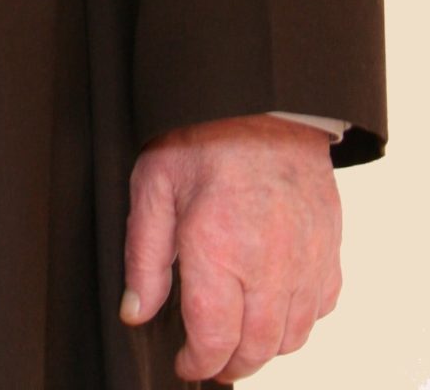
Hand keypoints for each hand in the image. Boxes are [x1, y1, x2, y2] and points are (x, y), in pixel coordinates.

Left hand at [120, 114, 342, 380]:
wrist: (260, 101)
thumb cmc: (201, 135)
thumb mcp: (151, 184)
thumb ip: (142, 256)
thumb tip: (135, 311)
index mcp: (217, 246)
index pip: (214, 337)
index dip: (197, 363)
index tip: (185, 364)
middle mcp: (268, 261)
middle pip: (256, 347)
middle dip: (228, 364)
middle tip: (208, 360)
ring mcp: (306, 258)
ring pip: (291, 336)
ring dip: (263, 348)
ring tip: (237, 338)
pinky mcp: (329, 249)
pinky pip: (319, 309)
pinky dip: (296, 321)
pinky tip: (272, 307)